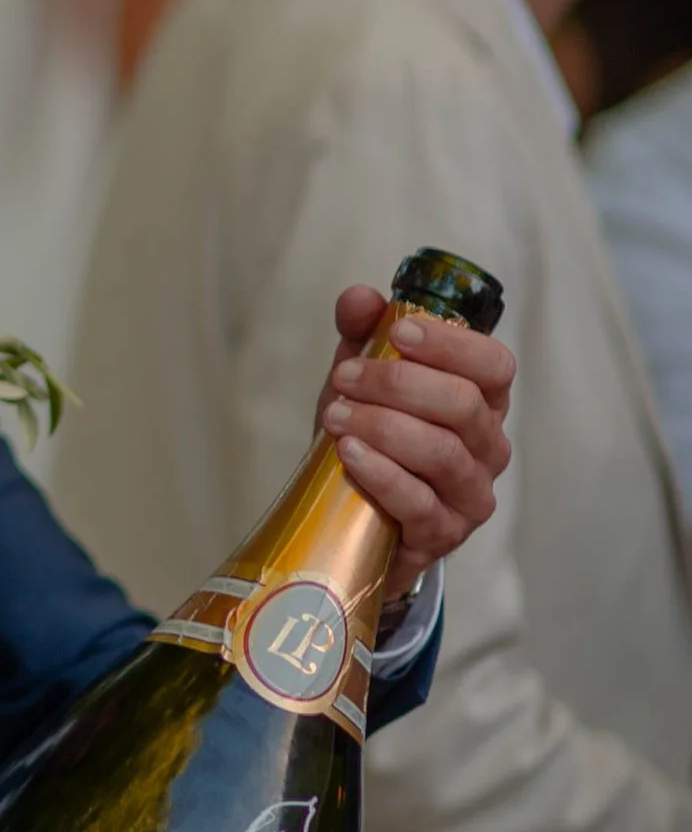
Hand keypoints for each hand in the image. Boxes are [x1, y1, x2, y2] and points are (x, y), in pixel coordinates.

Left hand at [317, 286, 515, 599]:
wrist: (352, 513)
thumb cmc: (372, 437)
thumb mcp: (363, 379)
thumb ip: (364, 334)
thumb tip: (360, 298)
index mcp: (482, 401)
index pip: (494, 365)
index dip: (452, 345)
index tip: (399, 333)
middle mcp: (489, 447)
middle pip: (463, 405)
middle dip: (398, 384)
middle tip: (345, 378)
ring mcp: (471, 494)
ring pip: (442, 452)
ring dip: (383, 427)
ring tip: (336, 416)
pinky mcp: (444, 533)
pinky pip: (419, 502)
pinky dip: (381, 473)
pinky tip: (349, 454)